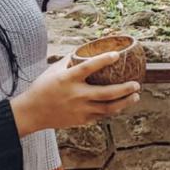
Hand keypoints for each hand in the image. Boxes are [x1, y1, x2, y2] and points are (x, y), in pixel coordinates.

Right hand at [9, 51, 141, 136]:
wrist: (32, 113)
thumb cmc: (42, 87)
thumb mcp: (54, 70)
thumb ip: (70, 60)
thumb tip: (84, 49)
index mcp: (68, 79)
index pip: (88, 67)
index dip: (103, 60)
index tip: (117, 55)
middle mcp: (76, 95)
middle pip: (106, 94)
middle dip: (124, 89)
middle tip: (137, 84)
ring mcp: (80, 110)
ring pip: (108, 108)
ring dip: (124, 102)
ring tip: (135, 96)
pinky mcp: (81, 120)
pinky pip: (101, 115)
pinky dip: (112, 110)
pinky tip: (120, 105)